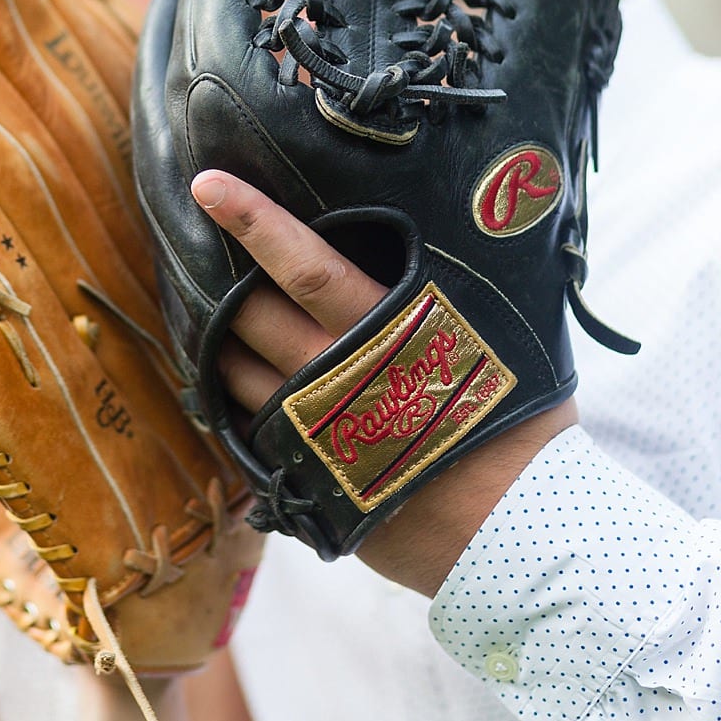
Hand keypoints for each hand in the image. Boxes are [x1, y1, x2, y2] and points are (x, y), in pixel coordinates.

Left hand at [191, 169, 576, 595]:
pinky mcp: (301, 477)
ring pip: (232, 370)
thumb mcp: (503, 342)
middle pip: (249, 314)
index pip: (306, 267)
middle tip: (201, 248)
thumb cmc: (520, 429)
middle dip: (220, 280)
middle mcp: (338, 377)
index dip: (255, 222)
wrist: (515, 534)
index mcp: (389, 333)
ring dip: (214, 339)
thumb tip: (470, 229)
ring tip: (207, 309)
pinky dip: (230, 398)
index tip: (208, 185)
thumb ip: (460, 292)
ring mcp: (312, 431)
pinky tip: (229, 380)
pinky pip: (242, 427)